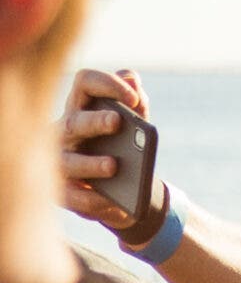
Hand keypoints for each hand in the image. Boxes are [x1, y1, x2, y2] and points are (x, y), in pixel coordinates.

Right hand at [59, 65, 151, 228]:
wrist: (124, 192)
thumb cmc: (123, 149)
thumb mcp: (134, 126)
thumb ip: (136, 105)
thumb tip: (133, 80)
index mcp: (82, 108)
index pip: (85, 83)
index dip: (107, 84)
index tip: (134, 96)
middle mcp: (66, 132)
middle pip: (75, 122)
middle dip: (95, 121)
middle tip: (117, 121)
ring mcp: (61, 161)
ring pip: (68, 161)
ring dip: (90, 163)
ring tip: (113, 166)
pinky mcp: (64, 191)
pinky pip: (73, 197)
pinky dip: (92, 200)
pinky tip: (111, 202)